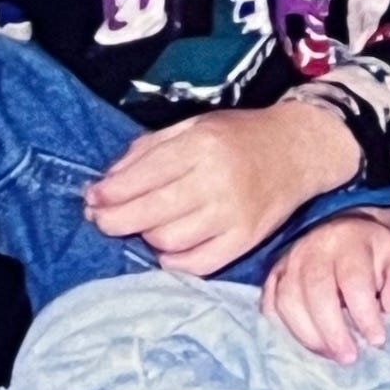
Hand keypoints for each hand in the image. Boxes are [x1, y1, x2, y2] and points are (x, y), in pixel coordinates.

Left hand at [86, 103, 360, 276]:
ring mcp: (233, 214)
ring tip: (148, 224)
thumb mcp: (193, 125)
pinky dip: (175, 261)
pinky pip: (198, 264)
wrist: (297, 150)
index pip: (141, 177)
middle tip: (102, 220)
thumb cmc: (240, 136)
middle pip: (149, 214)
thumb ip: (149, 149)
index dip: (108, 193)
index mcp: (201, 146)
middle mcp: (216, 181)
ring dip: (147, 237)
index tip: (92, 199)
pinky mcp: (246, 239)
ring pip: (169, 241)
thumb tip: (109, 180)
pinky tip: (170, 248)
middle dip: (114, 220)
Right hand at [261, 211, 389, 361]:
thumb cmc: (377, 258)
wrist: (348, 233)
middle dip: (332, 330)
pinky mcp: (275, 275)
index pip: (354, 281)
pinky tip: (303, 345)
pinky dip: (282, 328)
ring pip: (288, 300)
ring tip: (329, 356)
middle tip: (348, 357)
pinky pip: (270, 304)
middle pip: (316, 291)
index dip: (365, 314)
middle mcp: (315, 249)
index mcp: (350, 243)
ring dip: (307, 334)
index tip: (377, 341)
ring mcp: (290, 261)